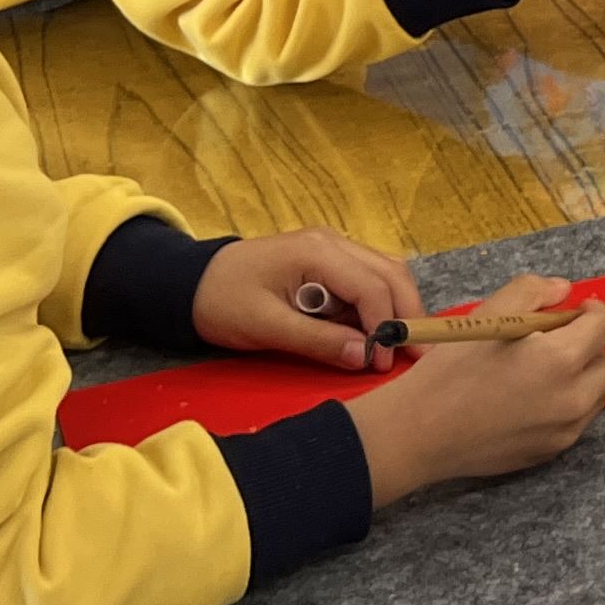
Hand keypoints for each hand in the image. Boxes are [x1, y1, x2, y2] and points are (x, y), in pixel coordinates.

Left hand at [195, 230, 421, 374]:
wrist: (189, 282)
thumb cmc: (222, 302)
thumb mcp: (265, 327)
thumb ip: (318, 341)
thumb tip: (366, 357)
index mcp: (316, 251)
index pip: (372, 286)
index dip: (388, 325)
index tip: (385, 363)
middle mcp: (333, 241)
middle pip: (391, 273)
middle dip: (407, 314)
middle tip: (415, 355)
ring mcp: (332, 247)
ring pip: (386, 273)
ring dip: (397, 308)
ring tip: (399, 347)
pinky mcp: (328, 260)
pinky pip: (367, 279)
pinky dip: (379, 305)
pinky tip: (375, 331)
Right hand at [343, 274, 604, 506]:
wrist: (418, 432)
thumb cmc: (449, 371)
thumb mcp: (486, 315)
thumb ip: (532, 292)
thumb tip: (563, 289)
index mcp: (560, 360)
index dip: (593, 311)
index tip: (573, 311)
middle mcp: (573, 400)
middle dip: (594, 348)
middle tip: (557, 341)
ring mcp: (564, 432)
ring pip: (597, 396)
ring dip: (583, 377)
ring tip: (540, 370)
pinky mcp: (551, 452)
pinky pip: (576, 421)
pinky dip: (565, 404)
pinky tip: (528, 397)